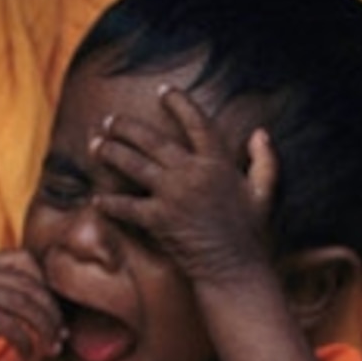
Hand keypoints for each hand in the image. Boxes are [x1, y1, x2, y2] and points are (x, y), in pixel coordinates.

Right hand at [0, 249, 63, 360]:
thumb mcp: (2, 300)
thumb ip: (26, 288)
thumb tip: (72, 292)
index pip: (27, 262)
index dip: (48, 286)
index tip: (60, 312)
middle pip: (28, 286)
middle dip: (52, 313)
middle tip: (63, 335)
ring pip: (22, 306)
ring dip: (44, 330)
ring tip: (52, 348)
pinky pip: (9, 327)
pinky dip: (25, 344)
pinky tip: (27, 356)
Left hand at [88, 88, 277, 289]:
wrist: (236, 270)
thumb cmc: (251, 234)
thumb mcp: (264, 193)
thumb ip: (265, 160)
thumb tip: (260, 132)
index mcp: (218, 162)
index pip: (195, 122)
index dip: (178, 102)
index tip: (163, 91)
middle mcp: (192, 172)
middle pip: (151, 139)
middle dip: (126, 127)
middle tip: (109, 120)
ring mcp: (173, 195)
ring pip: (134, 165)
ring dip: (111, 152)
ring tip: (96, 144)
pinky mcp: (159, 220)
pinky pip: (127, 207)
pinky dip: (110, 203)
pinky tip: (96, 199)